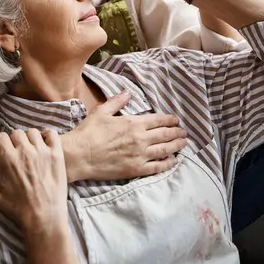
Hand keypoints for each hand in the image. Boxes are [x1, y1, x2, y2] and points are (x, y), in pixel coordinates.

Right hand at [0, 130, 67, 232]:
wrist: (44, 217)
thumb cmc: (19, 208)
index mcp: (8, 159)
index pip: (1, 137)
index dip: (0, 143)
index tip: (3, 151)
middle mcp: (25, 152)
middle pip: (16, 133)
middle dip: (15, 140)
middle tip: (17, 152)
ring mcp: (42, 151)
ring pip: (32, 132)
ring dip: (30, 138)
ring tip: (30, 150)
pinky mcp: (56, 154)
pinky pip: (51, 134)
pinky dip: (48, 136)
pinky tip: (45, 145)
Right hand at [62, 92, 186, 181]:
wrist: (80, 155)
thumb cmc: (89, 132)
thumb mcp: (101, 111)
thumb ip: (117, 102)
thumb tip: (128, 93)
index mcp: (133, 123)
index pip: (158, 120)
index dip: (169, 119)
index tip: (176, 120)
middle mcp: (140, 139)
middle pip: (165, 135)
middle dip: (176, 132)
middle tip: (184, 132)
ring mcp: (140, 155)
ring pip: (165, 150)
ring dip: (176, 146)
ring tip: (183, 144)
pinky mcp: (136, 170)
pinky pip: (157, 167)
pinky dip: (167, 163)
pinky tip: (173, 161)